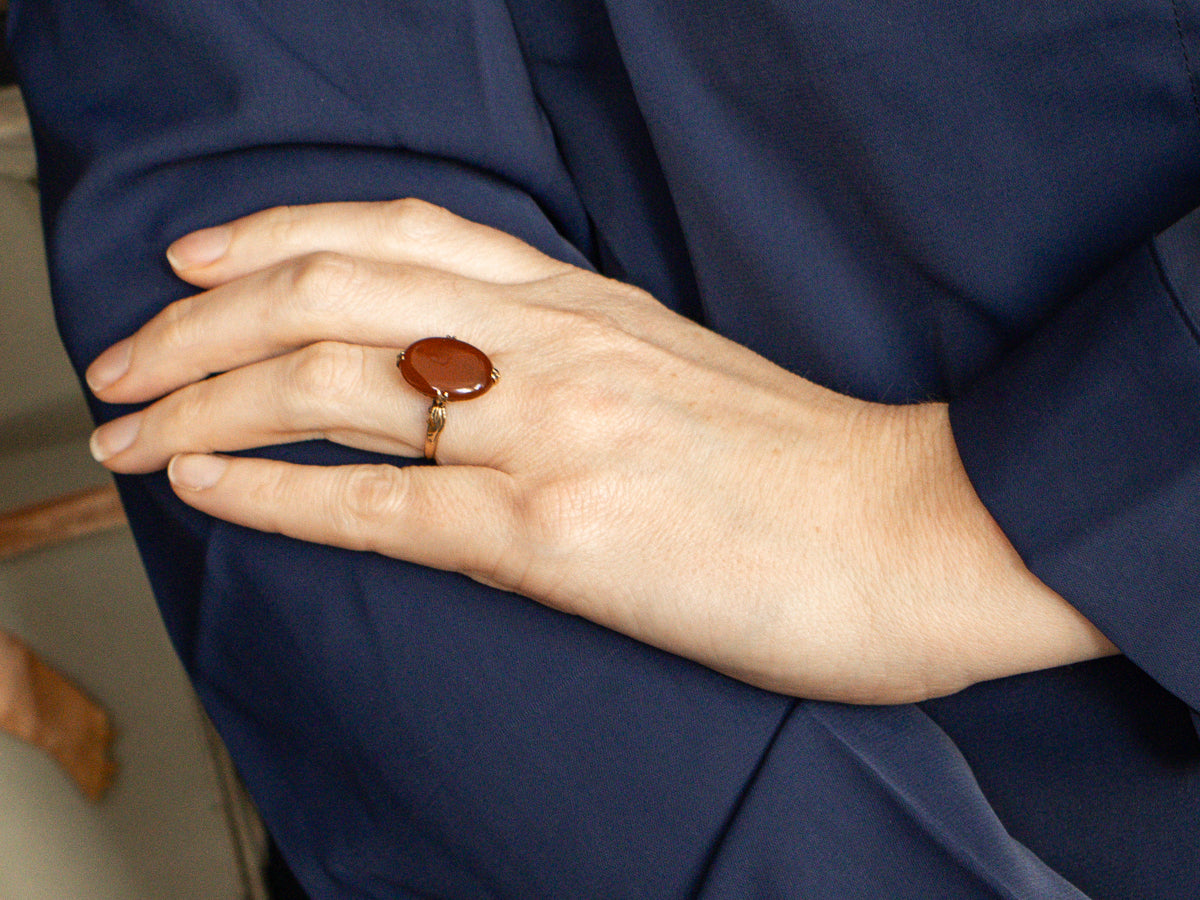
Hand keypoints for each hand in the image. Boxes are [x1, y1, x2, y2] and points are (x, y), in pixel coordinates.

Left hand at [86, 200, 1114, 702]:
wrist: (920, 529)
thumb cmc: (811, 468)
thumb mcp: (683, 375)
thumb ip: (583, 360)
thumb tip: (495, 383)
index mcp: (585, 304)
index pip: (400, 233)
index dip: (279, 233)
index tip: (201, 259)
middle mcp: (552, 345)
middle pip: (331, 292)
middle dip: (199, 319)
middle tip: (121, 353)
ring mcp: (547, 431)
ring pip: (328, 384)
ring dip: (201, 401)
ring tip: (125, 426)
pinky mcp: (555, 532)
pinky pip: (375, 502)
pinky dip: (270, 492)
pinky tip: (201, 488)